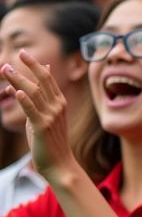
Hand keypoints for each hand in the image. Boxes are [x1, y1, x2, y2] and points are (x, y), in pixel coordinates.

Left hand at [1, 52, 74, 180]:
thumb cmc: (49, 140)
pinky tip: (16, 92)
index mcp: (59, 103)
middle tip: (17, 53)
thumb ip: (37, 100)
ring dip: (20, 79)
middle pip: (43, 81)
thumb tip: (22, 86)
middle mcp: (57, 107)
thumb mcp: (44, 117)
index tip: (23, 53)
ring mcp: (51, 116)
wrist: (59, 163)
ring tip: (7, 70)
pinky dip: (25, 100)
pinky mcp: (42, 127)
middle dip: (30, 66)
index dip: (35, 65)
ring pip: (34, 93)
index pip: (47, 79)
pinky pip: (32, 111)